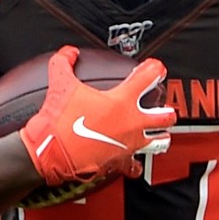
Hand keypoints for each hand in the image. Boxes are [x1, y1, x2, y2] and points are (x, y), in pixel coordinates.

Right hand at [19, 45, 176, 185]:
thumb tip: (68, 53)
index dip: (155, 69)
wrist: (51, 153)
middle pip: (165, 116)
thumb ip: (64, 62)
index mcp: (122, 101)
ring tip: (159, 132)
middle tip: (163, 106)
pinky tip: (134, 160)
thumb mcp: (60, 84)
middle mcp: (132, 123)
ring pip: (158, 142)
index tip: (155, 67)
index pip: (149, 78)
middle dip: (167, 110)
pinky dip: (136, 163)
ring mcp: (129, 144)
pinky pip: (136, 166)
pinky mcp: (120, 162)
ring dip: (160, 135)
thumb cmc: (60, 121)